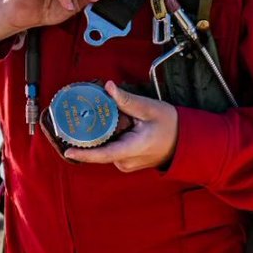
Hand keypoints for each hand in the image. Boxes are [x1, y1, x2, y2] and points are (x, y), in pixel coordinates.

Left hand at [64, 82, 178, 171]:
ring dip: (104, 133)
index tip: (68, 150)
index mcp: (133, 148)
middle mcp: (127, 160)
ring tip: (108, 117)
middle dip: (93, 132)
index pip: (104, 155)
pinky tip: (114, 125)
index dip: (84, 154)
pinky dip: (109, 137)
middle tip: (86, 114)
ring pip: (105, 147)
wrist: (184, 141)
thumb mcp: (150, 108)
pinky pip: (111, 149)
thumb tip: (108, 88)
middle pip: (100, 147)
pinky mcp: (125, 162)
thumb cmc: (170, 126)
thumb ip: (127, 101)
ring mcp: (126, 164)